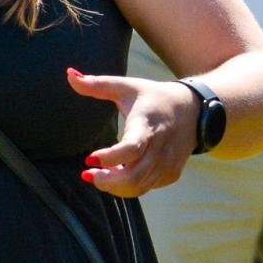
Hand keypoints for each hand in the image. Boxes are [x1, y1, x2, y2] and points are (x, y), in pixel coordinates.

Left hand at [67, 69, 198, 196]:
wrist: (193, 109)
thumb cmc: (153, 97)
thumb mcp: (126, 87)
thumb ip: (97, 84)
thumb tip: (69, 74)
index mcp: (147, 124)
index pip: (131, 148)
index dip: (109, 158)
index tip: (88, 159)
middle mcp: (160, 147)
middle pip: (134, 176)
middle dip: (107, 181)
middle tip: (88, 174)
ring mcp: (168, 163)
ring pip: (139, 186)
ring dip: (115, 187)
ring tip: (100, 175)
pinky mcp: (172, 173)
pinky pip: (147, 187)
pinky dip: (129, 187)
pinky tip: (119, 175)